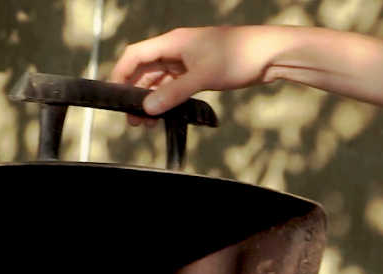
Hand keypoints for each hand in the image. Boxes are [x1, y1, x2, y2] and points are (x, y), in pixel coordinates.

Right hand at [111, 26, 281, 123]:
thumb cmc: (238, 57)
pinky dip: (168, 100)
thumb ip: (173, 94)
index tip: (113, 95)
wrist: (268, 55)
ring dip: (152, 100)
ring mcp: (189, 61)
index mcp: (173, 42)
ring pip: (161, 81)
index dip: (121, 73)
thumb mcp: (202, 77)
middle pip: (146, 70)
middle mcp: (177, 49)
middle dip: (136, 93)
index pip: (136, 55)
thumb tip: (148, 109)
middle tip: (132, 119)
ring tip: (146, 123)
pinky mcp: (200, 72)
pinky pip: (176, 86)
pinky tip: (164, 115)